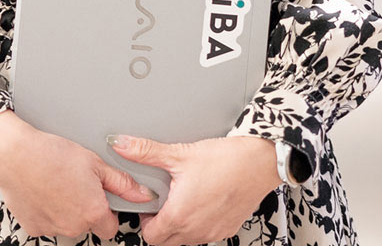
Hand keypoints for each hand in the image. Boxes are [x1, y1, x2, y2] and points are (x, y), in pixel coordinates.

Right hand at [0, 110, 157, 239]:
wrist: (16, 154)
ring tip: (57, 182)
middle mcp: (74, 225)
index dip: (108, 211)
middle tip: (76, 183)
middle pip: (88, 224)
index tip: (101, 197)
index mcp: (92, 211)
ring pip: (67, 224)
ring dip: (66, 209)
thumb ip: (121, 182)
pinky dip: (47, 211)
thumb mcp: (94, 162)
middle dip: (85, 208)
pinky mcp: (34, 227)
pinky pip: (47, 222)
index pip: (111, 227)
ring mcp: (53, 228)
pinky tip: (44, 190)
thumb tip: (142, 194)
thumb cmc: (52, 154)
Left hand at [108, 133, 280, 245]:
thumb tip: (122, 145)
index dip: (144, 220)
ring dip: (179, 224)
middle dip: (159, 224)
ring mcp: (213, 233)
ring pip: (185, 240)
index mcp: (180, 216)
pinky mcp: (227, 229)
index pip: (150, 236)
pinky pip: (205, 235)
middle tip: (162, 200)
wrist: (259, 163)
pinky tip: (201, 199)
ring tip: (182, 196)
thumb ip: (146, 151)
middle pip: (166, 242)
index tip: (148, 203)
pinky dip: (198, 222)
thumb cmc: (225, 160)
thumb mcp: (179, 153)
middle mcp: (196, 231)